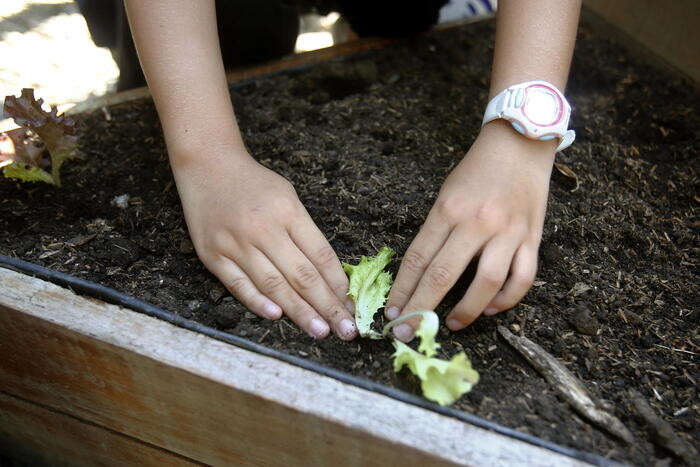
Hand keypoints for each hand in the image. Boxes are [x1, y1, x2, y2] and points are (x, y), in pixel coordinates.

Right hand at [172, 149, 356, 339]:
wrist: (208, 166)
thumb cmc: (254, 184)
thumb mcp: (288, 197)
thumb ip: (306, 233)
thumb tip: (329, 277)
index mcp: (287, 212)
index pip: (320, 255)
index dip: (338, 284)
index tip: (351, 304)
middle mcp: (263, 229)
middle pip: (301, 276)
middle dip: (327, 306)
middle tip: (345, 329)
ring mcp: (236, 244)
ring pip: (273, 286)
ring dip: (299, 312)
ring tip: (319, 331)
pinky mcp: (213, 255)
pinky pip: (238, 285)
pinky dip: (258, 302)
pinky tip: (277, 316)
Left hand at [385, 120, 555, 339]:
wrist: (521, 143)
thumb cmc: (477, 170)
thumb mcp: (445, 193)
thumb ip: (435, 230)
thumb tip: (421, 274)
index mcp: (448, 209)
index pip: (418, 258)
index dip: (402, 290)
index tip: (392, 312)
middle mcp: (477, 222)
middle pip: (443, 275)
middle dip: (421, 309)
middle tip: (407, 332)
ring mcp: (508, 231)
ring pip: (486, 284)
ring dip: (466, 312)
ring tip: (451, 325)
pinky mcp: (534, 238)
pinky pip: (522, 278)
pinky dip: (506, 300)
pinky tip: (490, 309)